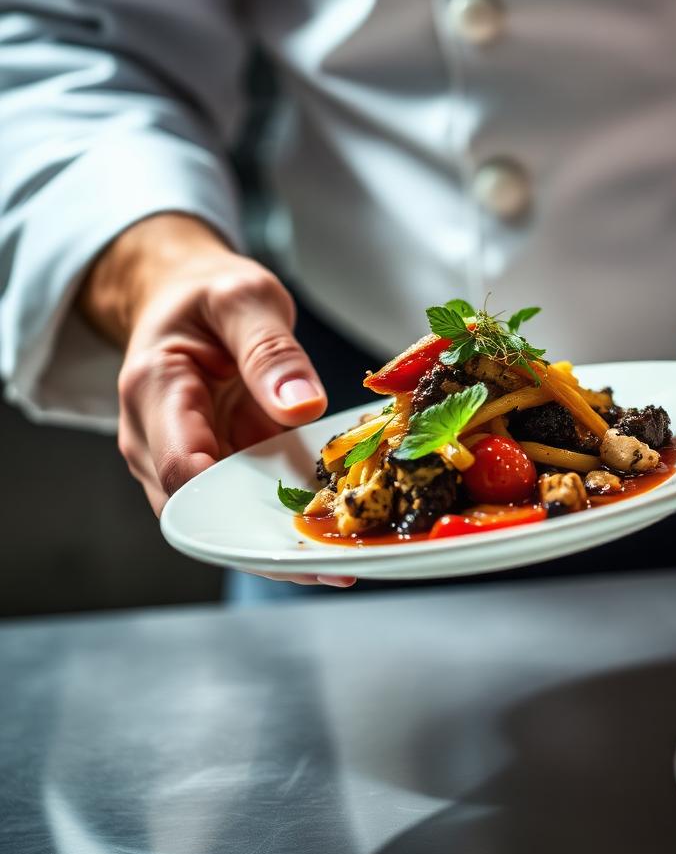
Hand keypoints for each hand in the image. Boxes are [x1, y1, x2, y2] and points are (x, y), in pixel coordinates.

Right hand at [78, 213, 353, 587]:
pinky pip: (244, 503)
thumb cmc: (207, 296)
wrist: (183, 301)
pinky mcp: (213, 470)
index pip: (179, 465)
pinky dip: (286, 517)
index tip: (293, 517)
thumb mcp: (242, 298)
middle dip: (263, 538)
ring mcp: (181, 462)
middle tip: (332, 556)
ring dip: (278, 539)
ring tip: (345, 554)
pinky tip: (337, 532)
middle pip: (200, 511)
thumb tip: (302, 406)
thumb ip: (269, 350)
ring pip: (222, 519)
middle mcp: (156, 440)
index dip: (229, 502)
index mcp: (153, 390)